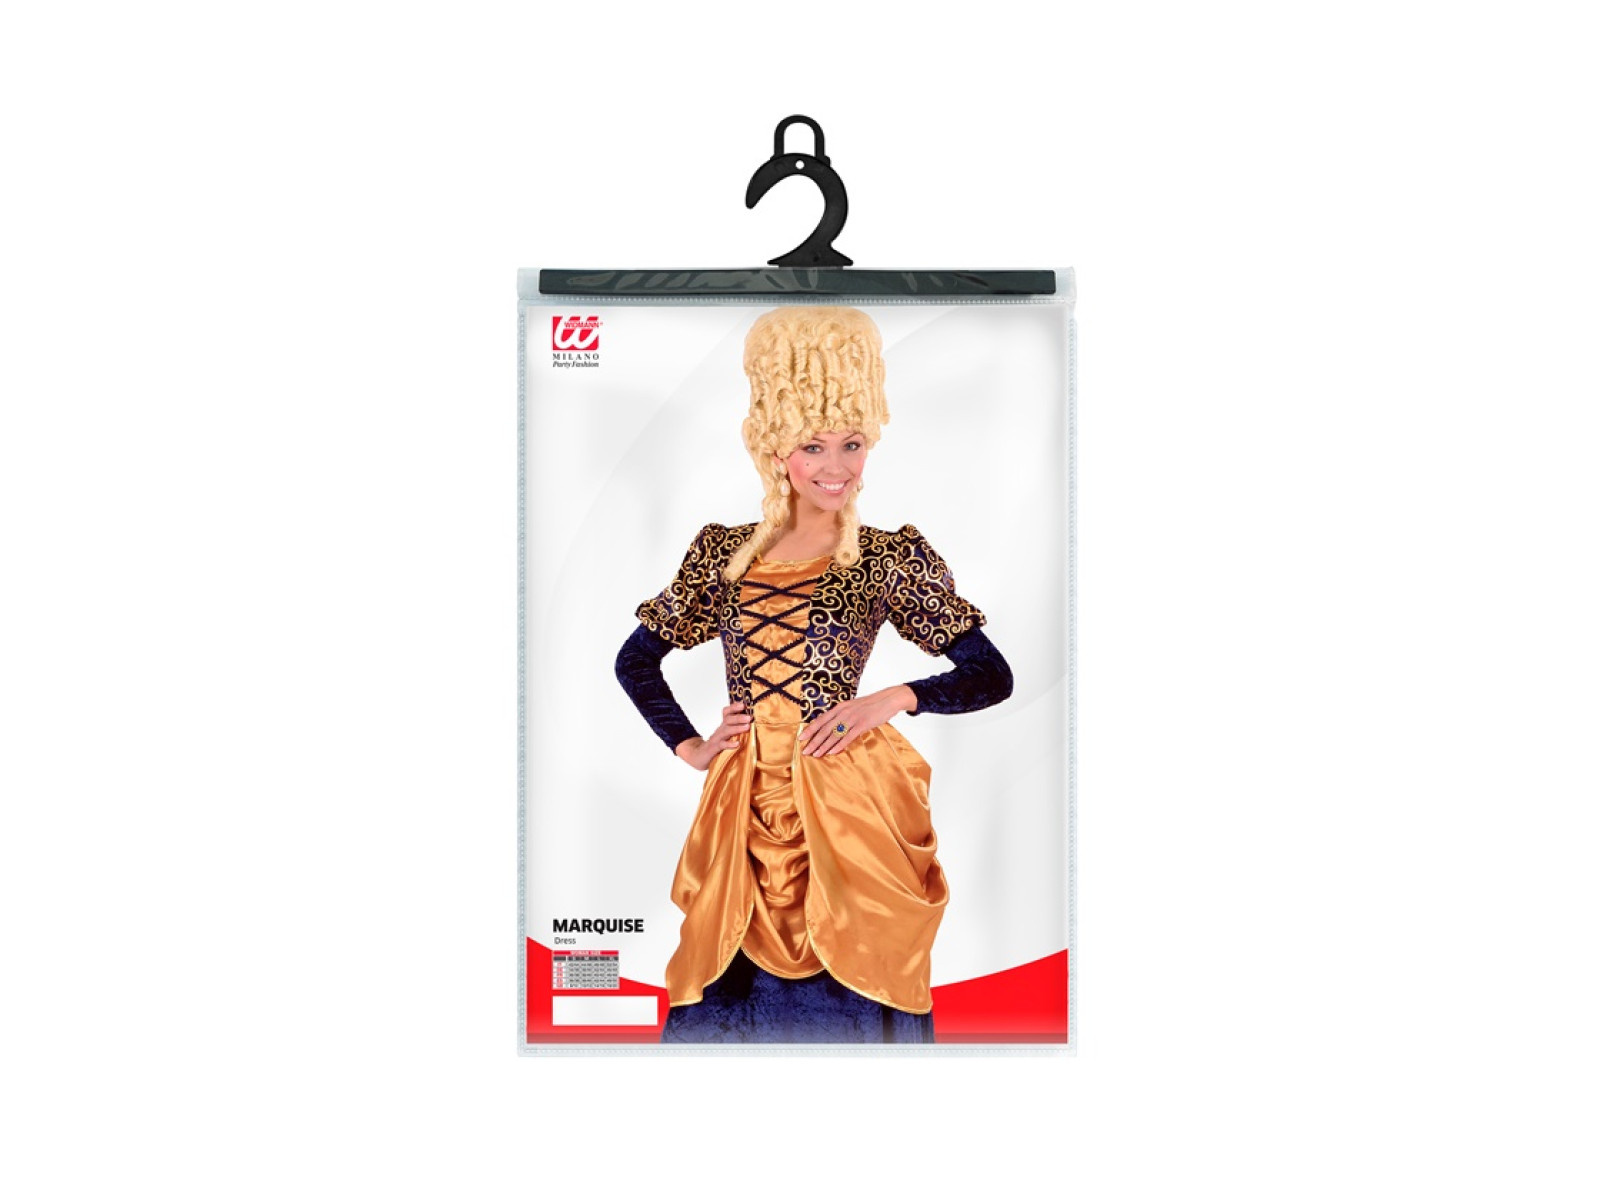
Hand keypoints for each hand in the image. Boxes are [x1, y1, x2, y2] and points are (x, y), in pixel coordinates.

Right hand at [675, 702, 751, 770]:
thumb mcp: (726, 734)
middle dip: (738, 717)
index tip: (743, 704)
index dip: (734, 707)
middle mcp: (720, 730)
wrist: (700, 755)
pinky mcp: (714, 748)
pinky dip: (729, 744)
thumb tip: (751, 722)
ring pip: (726, 731)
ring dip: (737, 728)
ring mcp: (717, 739)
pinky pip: (722, 745)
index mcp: (723, 725)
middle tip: (749, 717)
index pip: (727, 712)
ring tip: (747, 727)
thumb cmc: (718, 744)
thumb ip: (736, 728)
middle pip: (728, 720)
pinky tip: (737, 743)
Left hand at [799, 686, 916, 756]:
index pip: (821, 720)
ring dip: (823, 746)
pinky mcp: (862, 724)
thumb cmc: (870, 705)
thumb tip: (830, 726)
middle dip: (813, 741)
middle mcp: (843, 712)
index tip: (800, 738)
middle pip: (824, 729)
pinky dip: (839, 745)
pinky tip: (832, 752)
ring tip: (816, 755)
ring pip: (834, 734)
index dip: (810, 729)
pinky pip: (848, 737)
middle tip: (805, 751)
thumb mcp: (852, 707)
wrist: (887, 699)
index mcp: (839, 707)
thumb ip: (841, 715)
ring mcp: (853, 718)